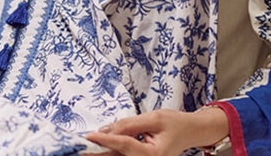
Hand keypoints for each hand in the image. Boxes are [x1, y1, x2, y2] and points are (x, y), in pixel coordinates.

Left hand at [83, 107, 227, 155]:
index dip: (105, 140)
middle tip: (79, 148)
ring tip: (82, 147)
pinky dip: (110, 149)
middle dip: (98, 152)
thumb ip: (130, 124)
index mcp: (154, 155)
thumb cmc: (175, 123)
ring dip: (102, 151)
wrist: (191, 131)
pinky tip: (96, 146)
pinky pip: (122, 154)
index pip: (124, 145)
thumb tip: (106, 130)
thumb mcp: (154, 118)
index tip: (89, 136)